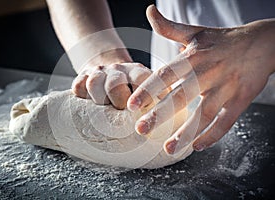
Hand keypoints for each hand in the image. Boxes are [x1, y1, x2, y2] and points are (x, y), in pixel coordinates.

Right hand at [72, 61, 151, 109]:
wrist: (111, 71)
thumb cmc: (133, 89)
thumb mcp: (150, 91)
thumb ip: (159, 102)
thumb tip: (170, 123)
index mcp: (138, 72)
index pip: (142, 79)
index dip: (142, 95)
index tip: (140, 109)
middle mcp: (118, 70)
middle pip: (114, 83)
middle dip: (118, 102)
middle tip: (122, 112)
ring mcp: (99, 73)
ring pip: (94, 84)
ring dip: (99, 101)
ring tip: (105, 113)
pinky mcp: (82, 77)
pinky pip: (78, 87)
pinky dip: (82, 99)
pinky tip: (89, 106)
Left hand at [127, 5, 274, 153]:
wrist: (262, 43)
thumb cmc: (221, 40)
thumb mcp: (195, 32)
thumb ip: (168, 27)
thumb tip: (149, 11)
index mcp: (194, 56)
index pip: (167, 74)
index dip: (149, 89)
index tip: (132, 105)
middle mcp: (209, 72)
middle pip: (182, 96)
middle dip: (160, 114)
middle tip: (141, 129)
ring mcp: (226, 88)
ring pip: (204, 114)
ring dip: (186, 133)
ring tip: (168, 149)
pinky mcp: (241, 100)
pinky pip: (226, 121)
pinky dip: (212, 135)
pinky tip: (196, 147)